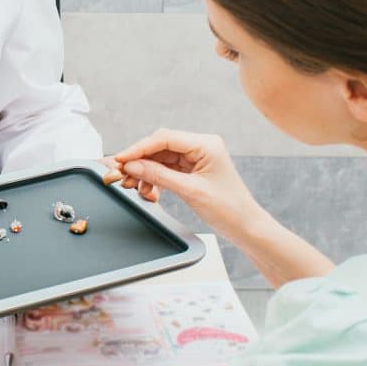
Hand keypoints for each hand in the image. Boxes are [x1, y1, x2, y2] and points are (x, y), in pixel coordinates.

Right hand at [112, 129, 267, 244]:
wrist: (245, 226)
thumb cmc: (228, 209)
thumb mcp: (190, 191)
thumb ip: (159, 176)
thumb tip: (133, 166)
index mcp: (206, 144)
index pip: (164, 139)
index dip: (139, 148)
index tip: (120, 159)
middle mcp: (201, 146)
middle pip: (160, 146)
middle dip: (139, 160)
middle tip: (121, 174)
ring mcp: (197, 157)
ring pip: (161, 158)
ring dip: (144, 171)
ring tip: (132, 186)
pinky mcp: (193, 169)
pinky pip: (166, 169)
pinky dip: (154, 178)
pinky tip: (146, 189)